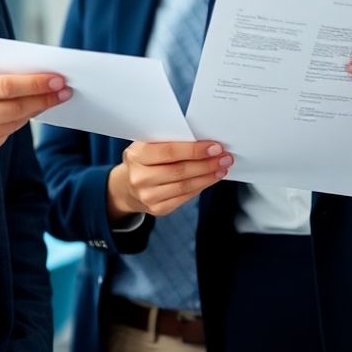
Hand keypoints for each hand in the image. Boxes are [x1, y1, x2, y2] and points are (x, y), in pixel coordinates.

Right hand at [0, 54, 69, 161]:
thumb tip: (12, 79)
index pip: (8, 87)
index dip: (36, 84)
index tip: (58, 80)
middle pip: (16, 109)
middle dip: (44, 100)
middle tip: (63, 92)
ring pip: (12, 126)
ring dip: (30, 113)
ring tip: (43, 102)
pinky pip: (0, 139)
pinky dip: (10, 126)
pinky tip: (16, 115)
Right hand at [107, 140, 231, 219]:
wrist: (127, 186)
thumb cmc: (143, 159)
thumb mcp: (148, 145)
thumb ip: (169, 142)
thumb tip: (204, 142)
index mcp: (136, 155)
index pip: (169, 151)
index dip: (194, 150)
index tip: (215, 147)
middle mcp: (139, 177)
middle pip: (180, 171)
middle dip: (207, 164)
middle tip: (225, 157)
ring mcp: (147, 196)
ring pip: (185, 186)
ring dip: (208, 176)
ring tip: (222, 168)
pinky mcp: (157, 209)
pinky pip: (184, 197)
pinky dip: (200, 187)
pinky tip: (210, 179)